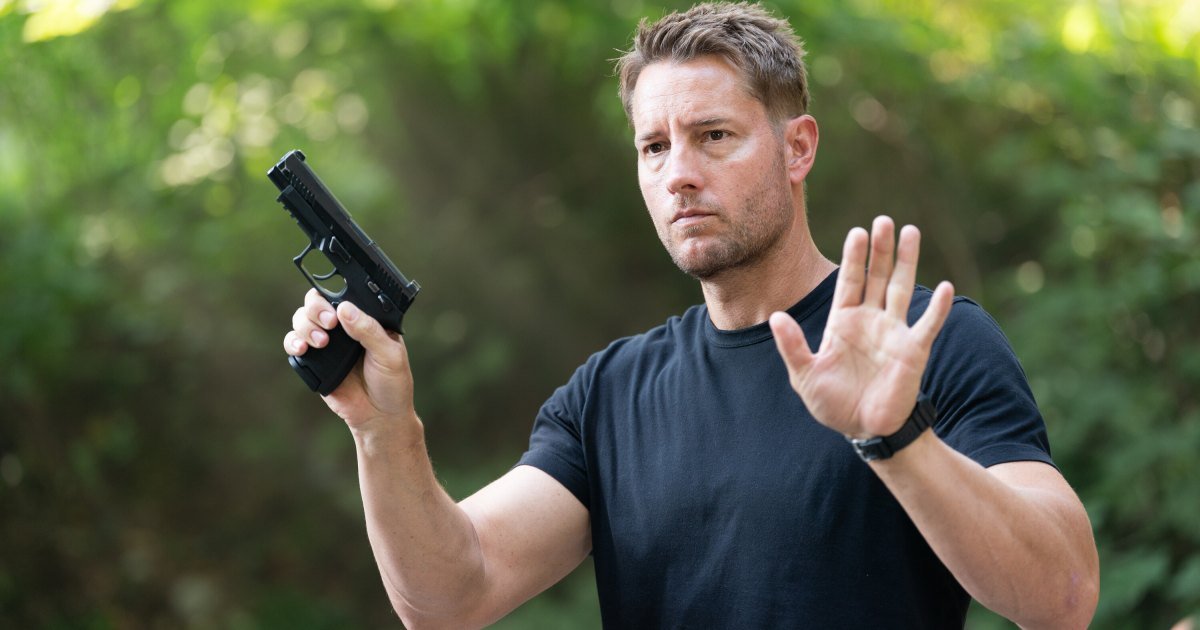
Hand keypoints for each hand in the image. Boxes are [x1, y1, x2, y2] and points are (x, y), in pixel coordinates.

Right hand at [284, 288, 416, 430]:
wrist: (380, 417)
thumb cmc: (392, 383)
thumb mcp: (390, 354)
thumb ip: (369, 331)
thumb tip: (345, 309)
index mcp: (364, 319)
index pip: (344, 295)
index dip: (335, 294)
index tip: (338, 309)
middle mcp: (343, 328)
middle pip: (316, 303)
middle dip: (316, 308)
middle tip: (329, 324)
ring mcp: (327, 344)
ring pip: (302, 320)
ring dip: (305, 325)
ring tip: (320, 342)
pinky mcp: (314, 363)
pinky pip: (295, 345)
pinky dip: (293, 342)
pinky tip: (302, 349)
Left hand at [769, 216, 953, 438]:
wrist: (864, 430)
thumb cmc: (833, 403)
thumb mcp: (805, 375)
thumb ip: (792, 346)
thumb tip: (775, 317)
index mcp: (843, 321)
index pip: (850, 281)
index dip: (854, 257)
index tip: (858, 231)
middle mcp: (870, 320)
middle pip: (877, 276)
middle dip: (880, 250)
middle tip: (884, 220)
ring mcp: (894, 332)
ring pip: (902, 289)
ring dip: (907, 262)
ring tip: (911, 232)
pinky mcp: (913, 351)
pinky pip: (927, 325)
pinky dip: (936, 308)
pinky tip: (944, 287)